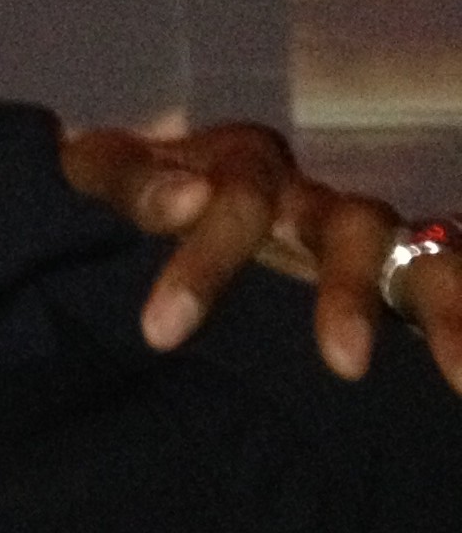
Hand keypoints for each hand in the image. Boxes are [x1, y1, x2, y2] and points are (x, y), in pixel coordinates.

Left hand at [59, 120, 461, 388]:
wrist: (149, 199)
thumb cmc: (129, 189)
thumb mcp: (105, 174)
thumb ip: (130, 182)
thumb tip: (186, 199)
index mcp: (244, 166)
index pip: (240, 200)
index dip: (207, 260)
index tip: (162, 331)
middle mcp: (314, 201)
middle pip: (355, 227)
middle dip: (351, 292)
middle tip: (345, 366)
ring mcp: (359, 243)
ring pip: (426, 259)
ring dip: (450, 311)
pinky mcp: (389, 284)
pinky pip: (444, 288)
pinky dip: (460, 326)